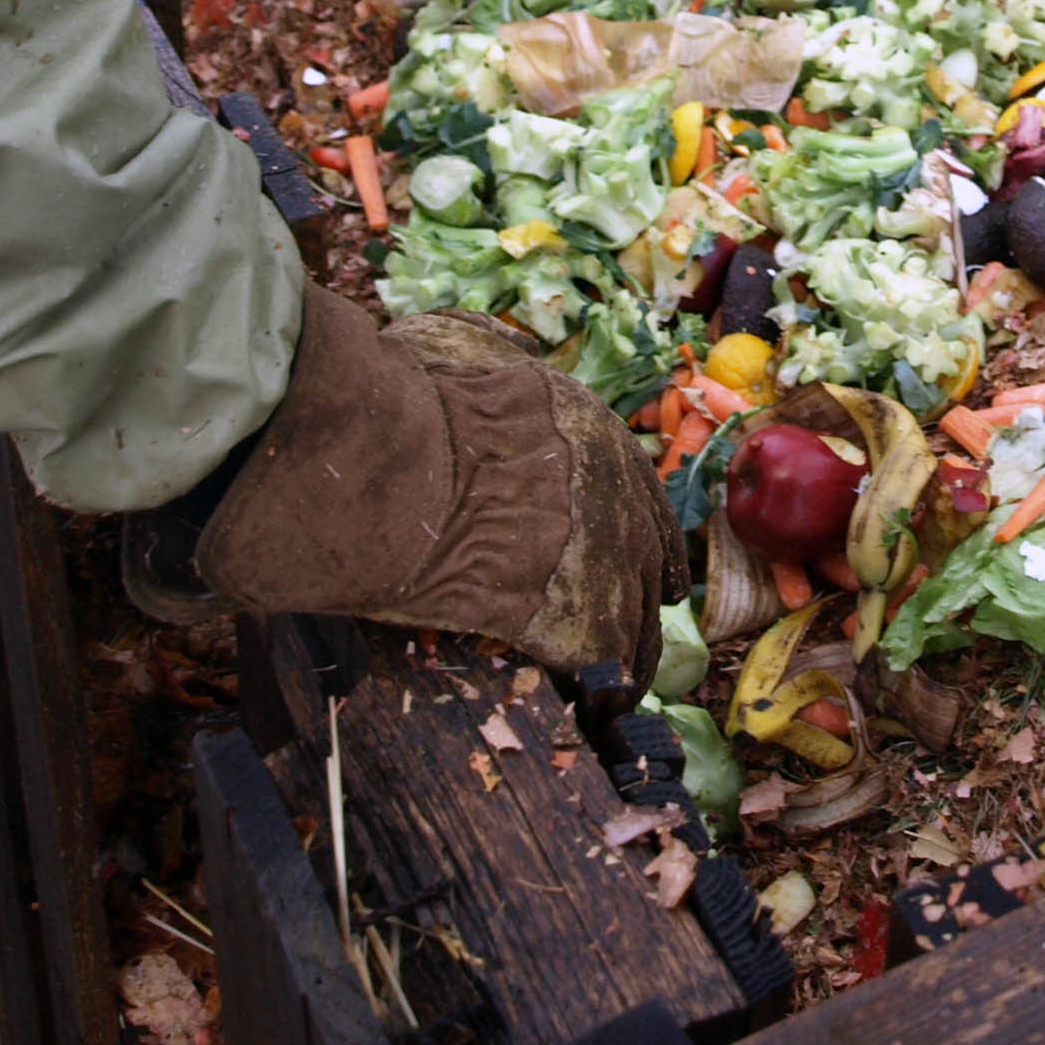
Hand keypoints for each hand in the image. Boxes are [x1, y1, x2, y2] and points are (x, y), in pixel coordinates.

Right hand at [195, 285, 686, 682]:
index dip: (641, 528)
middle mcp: (616, 495)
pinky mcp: (575, 620)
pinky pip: (602, 660)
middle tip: (645, 619)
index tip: (648, 555)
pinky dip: (599, 681)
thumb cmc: (413, 401)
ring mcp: (603, 560)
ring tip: (624, 679)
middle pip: (650, 559)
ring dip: (629, 646)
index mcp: (594, 431)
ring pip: (634, 618)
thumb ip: (496, 351)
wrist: (393, 469)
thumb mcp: (461, 343)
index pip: (640, 491)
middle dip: (647, 590)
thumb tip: (511, 349)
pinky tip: (593, 701)